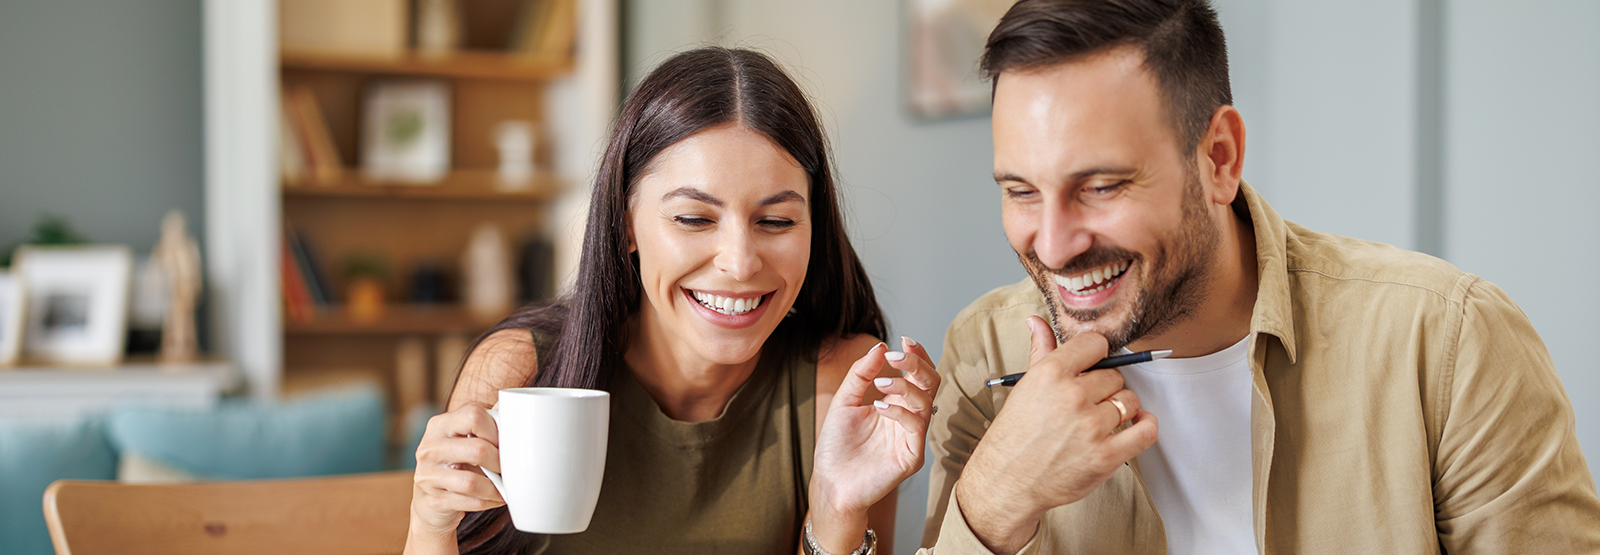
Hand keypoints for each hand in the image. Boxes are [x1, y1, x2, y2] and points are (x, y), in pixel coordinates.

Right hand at [409, 404, 506, 535]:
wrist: (430, 499)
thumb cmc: (457, 463)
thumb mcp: (464, 439)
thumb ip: (486, 424)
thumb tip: (515, 411)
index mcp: (441, 425)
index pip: (474, 415)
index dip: (496, 430)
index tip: (504, 443)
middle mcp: (430, 447)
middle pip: (477, 450)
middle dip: (500, 462)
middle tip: (509, 469)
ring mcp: (428, 475)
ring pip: (472, 482)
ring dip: (496, 488)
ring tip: (506, 488)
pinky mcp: (433, 500)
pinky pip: (470, 502)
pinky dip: (489, 501)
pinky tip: (496, 499)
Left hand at [810, 337, 940, 552]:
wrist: (830, 482)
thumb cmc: (837, 446)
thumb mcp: (844, 402)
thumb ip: (860, 375)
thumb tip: (880, 347)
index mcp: (897, 404)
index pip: (918, 375)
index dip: (917, 356)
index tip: (904, 340)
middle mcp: (909, 419)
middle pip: (930, 384)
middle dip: (917, 364)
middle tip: (897, 356)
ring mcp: (912, 437)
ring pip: (926, 402)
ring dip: (905, 386)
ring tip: (880, 383)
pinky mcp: (912, 456)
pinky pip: (916, 427)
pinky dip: (899, 411)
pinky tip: (879, 408)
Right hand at [957, 316, 1156, 554]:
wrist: (1008, 481)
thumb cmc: (1015, 435)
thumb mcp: (1025, 387)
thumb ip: (1040, 351)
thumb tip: (1036, 321)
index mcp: (1051, 373)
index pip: (1096, 344)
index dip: (1096, 355)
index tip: (1092, 367)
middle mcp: (1073, 396)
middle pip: (1115, 376)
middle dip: (1104, 388)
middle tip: (1087, 403)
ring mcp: (1092, 427)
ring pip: (1130, 401)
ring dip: (1121, 410)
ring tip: (1101, 421)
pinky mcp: (1107, 456)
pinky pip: (1146, 431)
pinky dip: (1145, 426)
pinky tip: (1133, 426)